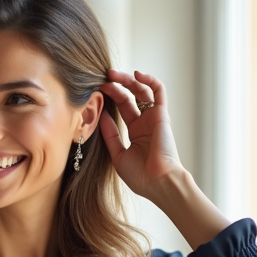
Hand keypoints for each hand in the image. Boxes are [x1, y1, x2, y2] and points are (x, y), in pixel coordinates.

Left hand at [97, 69, 186, 202]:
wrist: (158, 182)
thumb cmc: (140, 176)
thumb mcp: (117, 154)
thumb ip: (110, 135)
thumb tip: (101, 116)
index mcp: (135, 133)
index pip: (122, 109)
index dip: (109, 99)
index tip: (95, 92)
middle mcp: (145, 123)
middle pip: (129, 97)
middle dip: (115, 86)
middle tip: (101, 79)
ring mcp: (153, 118)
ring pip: (141, 91)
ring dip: (127, 80)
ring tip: (111, 75)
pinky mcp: (162, 114)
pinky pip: (158, 91)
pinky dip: (149, 80)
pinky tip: (136, 74)